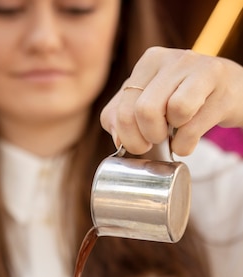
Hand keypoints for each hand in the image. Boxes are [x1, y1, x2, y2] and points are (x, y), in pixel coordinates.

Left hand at [100, 46, 242, 155]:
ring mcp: (199, 69)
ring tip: (175, 134)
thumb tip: (117, 138)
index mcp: (149, 62)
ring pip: (171, 112)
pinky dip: (186, 144)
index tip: (139, 143)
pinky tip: (189, 139)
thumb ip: (121, 117)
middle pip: (143, 111)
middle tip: (156, 141)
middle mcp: (173, 59)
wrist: (232, 90)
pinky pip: (192, 126)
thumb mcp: (149, 102)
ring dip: (170, 138)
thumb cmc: (184, 100)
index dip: (126, 138)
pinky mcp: (220, 88)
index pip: (120, 109)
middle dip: (145, 139)